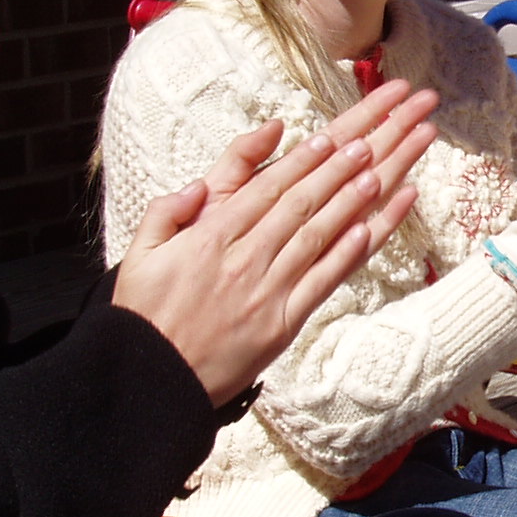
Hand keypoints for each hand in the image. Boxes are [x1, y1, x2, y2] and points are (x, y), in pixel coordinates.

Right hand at [110, 84, 431, 403]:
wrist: (153, 378)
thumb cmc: (145, 314)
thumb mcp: (139, 253)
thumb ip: (167, 212)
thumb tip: (198, 185)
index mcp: (210, 238)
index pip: (264, 190)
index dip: (300, 161)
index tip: (328, 138)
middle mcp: (244, 259)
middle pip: (299, 205)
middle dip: (336, 170)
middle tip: (367, 142)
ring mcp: (267, 291)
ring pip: (316, 237)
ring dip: (350, 203)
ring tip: (378, 173)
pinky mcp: (282, 324)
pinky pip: (320, 283)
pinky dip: (346, 255)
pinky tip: (368, 230)